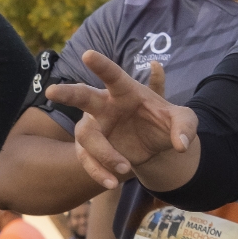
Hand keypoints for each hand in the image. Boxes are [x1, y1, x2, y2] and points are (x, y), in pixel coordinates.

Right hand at [49, 56, 196, 189]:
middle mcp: (104, 105)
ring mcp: (94, 127)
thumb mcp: (183, 120)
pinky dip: (98, 171)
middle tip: (52, 92)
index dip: (101, 65)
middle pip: (82, 97)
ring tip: (126, 168)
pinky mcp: (89, 149)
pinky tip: (112, 183)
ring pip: (86, 136)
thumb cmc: (164, 123)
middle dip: (67, 94)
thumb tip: (181, 144)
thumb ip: (185, 126)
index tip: (88, 55)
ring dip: (103, 153)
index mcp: (125, 90)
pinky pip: (86, 160)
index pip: (112, 75)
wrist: (154, 147)